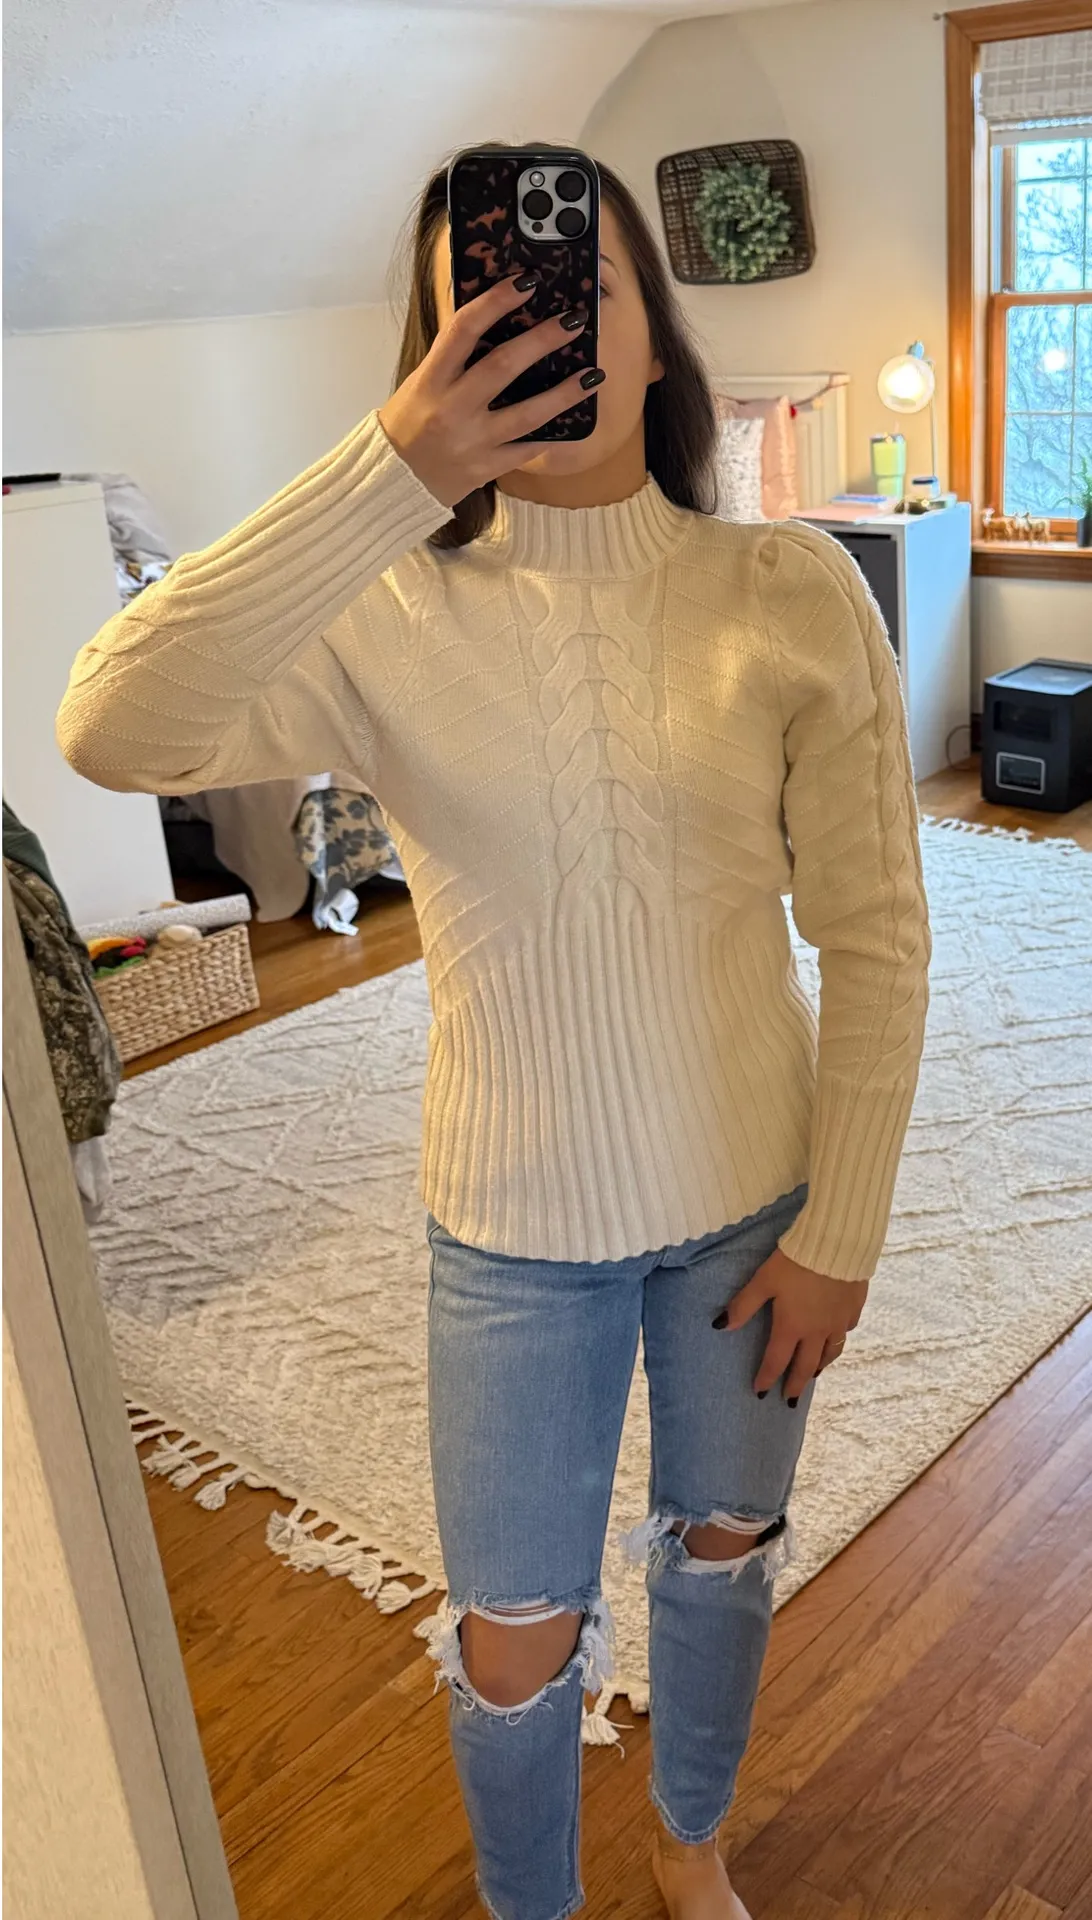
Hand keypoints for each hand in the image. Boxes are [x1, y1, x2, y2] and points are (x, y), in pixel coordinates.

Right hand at [378, 274, 600, 506]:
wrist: (397, 480)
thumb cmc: (410, 422)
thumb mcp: (422, 382)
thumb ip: (454, 357)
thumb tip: (494, 316)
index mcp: (432, 379)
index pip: (464, 329)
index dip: (496, 301)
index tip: (527, 281)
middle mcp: (452, 408)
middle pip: (504, 366)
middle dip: (543, 339)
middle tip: (574, 320)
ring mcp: (472, 441)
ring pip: (527, 414)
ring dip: (565, 393)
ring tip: (593, 374)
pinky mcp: (487, 468)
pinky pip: (527, 449)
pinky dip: (553, 434)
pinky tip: (575, 419)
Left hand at [713, 1246, 867, 1402]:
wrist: (838, 1244)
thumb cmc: (796, 1261)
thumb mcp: (764, 1280)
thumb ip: (744, 1304)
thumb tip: (722, 1326)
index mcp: (792, 1326)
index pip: (776, 1361)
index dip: (766, 1378)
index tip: (760, 1392)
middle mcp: (817, 1331)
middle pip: (805, 1366)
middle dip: (795, 1385)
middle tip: (789, 1401)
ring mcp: (838, 1322)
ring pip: (829, 1353)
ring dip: (818, 1367)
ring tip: (813, 1375)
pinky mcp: (854, 1309)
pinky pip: (845, 1332)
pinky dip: (837, 1341)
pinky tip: (835, 1338)